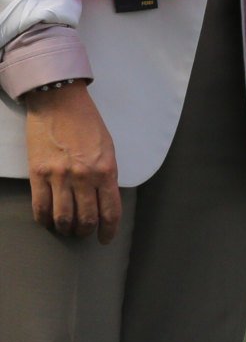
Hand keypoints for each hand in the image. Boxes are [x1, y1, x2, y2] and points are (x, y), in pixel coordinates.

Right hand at [25, 83, 119, 242]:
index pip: (110, 210)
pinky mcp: (38, 174)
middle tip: (83, 233)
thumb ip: (106, 173)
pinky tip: (47, 221)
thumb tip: (103, 197)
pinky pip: (40, 206)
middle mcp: (84, 176)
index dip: (108, 229)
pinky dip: (44, 219)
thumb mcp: (108, 148)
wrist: (59, 103)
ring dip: (65, 228)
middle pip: (86, 218)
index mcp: (106, 169)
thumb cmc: (87, 123)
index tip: (106, 238)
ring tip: (66, 229)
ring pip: (63, 217)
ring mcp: (59, 176)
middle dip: (85, 231)